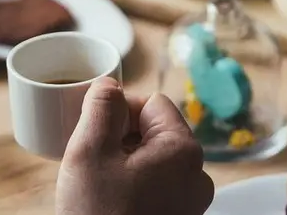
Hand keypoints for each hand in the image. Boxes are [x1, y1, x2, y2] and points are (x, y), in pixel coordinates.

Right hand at [56, 78, 214, 214]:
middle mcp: (198, 175)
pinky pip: (157, 187)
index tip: (95, 131)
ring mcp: (191, 202)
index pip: (152, 102)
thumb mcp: (88, 151)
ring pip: (154, 160)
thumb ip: (100, 107)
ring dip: (125, 163)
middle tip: (94, 161)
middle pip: (155, 131)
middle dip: (121, 138)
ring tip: (100, 184)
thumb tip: (109, 85)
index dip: (119, 110)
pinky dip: (134, 186)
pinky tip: (110, 202)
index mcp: (183, 150)